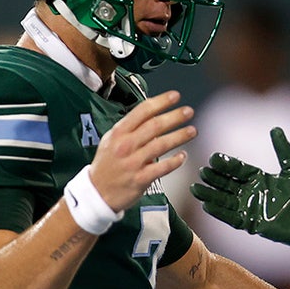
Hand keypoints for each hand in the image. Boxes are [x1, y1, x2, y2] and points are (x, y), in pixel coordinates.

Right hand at [90, 91, 194, 211]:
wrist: (96, 193)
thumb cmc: (107, 165)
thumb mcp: (112, 140)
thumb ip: (131, 128)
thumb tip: (155, 115)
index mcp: (118, 133)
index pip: (142, 112)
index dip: (161, 102)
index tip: (175, 96)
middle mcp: (125, 145)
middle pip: (154, 126)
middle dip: (174, 116)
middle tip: (189, 111)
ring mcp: (133, 163)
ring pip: (161, 145)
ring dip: (179, 136)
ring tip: (192, 130)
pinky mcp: (140, 179)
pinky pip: (162, 167)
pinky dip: (175, 161)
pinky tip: (183, 156)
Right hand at [190, 127, 289, 247]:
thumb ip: (283, 149)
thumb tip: (275, 128)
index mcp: (259, 178)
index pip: (238, 169)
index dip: (226, 164)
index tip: (213, 158)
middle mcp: (250, 192)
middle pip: (227, 184)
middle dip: (214, 179)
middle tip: (201, 172)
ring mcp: (249, 208)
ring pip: (224, 200)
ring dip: (210, 195)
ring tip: (195, 189)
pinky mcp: (250, 223)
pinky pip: (231, 217)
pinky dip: (219, 212)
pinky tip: (207, 205)